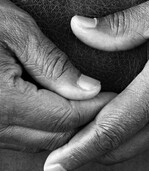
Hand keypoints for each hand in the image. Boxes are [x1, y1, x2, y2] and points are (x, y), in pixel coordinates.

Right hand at [0, 0, 114, 151]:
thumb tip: (88, 88)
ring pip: (42, 140)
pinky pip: (26, 136)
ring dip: (69, 125)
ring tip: (89, 105)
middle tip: (107, 102)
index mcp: (2, 102)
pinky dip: (50, 126)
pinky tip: (62, 111)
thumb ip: (53, 64)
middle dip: (86, 120)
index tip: (115, 97)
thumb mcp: (15, 30)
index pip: (65, 117)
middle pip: (56, 135)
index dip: (95, 108)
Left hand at [44, 0, 148, 170]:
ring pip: (134, 146)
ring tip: (84, 136)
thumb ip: (120, 26)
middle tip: (62, 149)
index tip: (55, 163)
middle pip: (118, 148)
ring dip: (106, 144)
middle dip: (86, 152)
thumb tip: (82, 29)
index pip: (109, 130)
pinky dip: (128, 136)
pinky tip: (120, 123)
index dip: (78, 150)